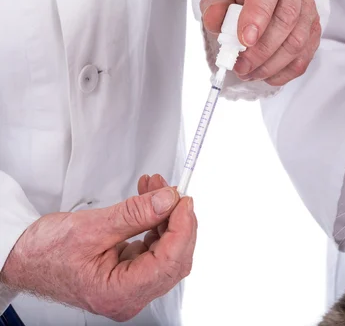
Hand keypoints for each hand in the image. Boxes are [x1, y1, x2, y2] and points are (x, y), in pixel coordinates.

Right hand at [0, 176, 196, 321]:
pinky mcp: (129, 272)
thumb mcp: (91, 227)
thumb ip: (135, 214)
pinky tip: (149, 201)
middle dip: (177, 219)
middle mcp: (129, 296)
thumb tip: (167, 201)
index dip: (182, 227)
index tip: (183, 200)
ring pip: (168, 250)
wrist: (21, 256)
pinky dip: (155, 222)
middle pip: (174, 258)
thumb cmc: (44, 252)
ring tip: (156, 188)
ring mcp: (130, 285)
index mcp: (119, 293)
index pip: (169, 261)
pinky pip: (155, 247)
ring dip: (166, 216)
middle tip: (172, 191)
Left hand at [201, 0, 320, 85]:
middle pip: (287, 19)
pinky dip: (283, 72)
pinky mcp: (314, 30)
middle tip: (241, 66)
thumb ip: (213, 8)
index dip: (258, 15)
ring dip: (271, 64)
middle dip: (262, 50)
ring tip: (250, 72)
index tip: (244, 40)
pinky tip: (266, 75)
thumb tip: (216, 23)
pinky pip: (303, 57)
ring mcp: (308, 7)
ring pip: (297, 41)